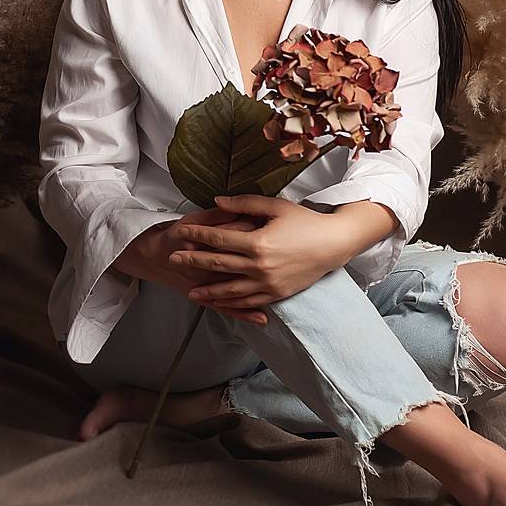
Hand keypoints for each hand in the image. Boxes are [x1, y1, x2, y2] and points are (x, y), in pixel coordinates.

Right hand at [137, 208, 269, 324]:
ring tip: (282, 286)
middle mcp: (207, 268)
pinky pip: (229, 309)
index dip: (253, 232)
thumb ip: (216, 214)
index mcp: (204, 243)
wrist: (153, 257)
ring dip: (259, 290)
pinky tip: (263, 317)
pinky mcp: (207, 299)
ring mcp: (207, 287)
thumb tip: (238, 209)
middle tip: (279, 253)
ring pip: (236, 291)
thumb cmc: (175, 236)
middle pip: (239, 265)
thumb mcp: (193, 219)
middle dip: (261, 260)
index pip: (234, 237)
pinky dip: (246, 314)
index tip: (270, 227)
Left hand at [167, 196, 338, 314]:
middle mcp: (260, 266)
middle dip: (193, 262)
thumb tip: (217, 201)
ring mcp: (268, 283)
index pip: (219, 239)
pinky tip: (218, 303)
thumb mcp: (275, 206)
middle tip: (173, 260)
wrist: (333, 245)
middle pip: (218, 265)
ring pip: (230, 291)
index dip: (197, 235)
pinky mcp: (276, 295)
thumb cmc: (305, 222)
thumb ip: (244, 203)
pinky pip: (247, 302)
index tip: (181, 233)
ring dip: (208, 291)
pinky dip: (230, 304)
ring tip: (190, 291)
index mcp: (258, 242)